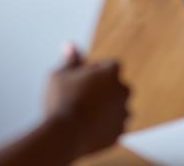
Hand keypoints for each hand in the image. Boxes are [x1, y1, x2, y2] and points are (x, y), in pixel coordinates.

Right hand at [44, 45, 128, 159]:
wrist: (64, 137)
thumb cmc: (61, 102)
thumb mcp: (60, 75)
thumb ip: (70, 60)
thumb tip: (70, 45)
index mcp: (111, 72)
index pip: (111, 65)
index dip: (96, 71)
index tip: (82, 79)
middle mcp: (122, 91)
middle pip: (117, 86)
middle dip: (104, 89)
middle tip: (82, 97)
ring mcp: (123, 113)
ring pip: (117, 106)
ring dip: (106, 108)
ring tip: (84, 114)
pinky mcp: (119, 133)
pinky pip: (115, 125)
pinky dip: (106, 125)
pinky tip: (89, 127)